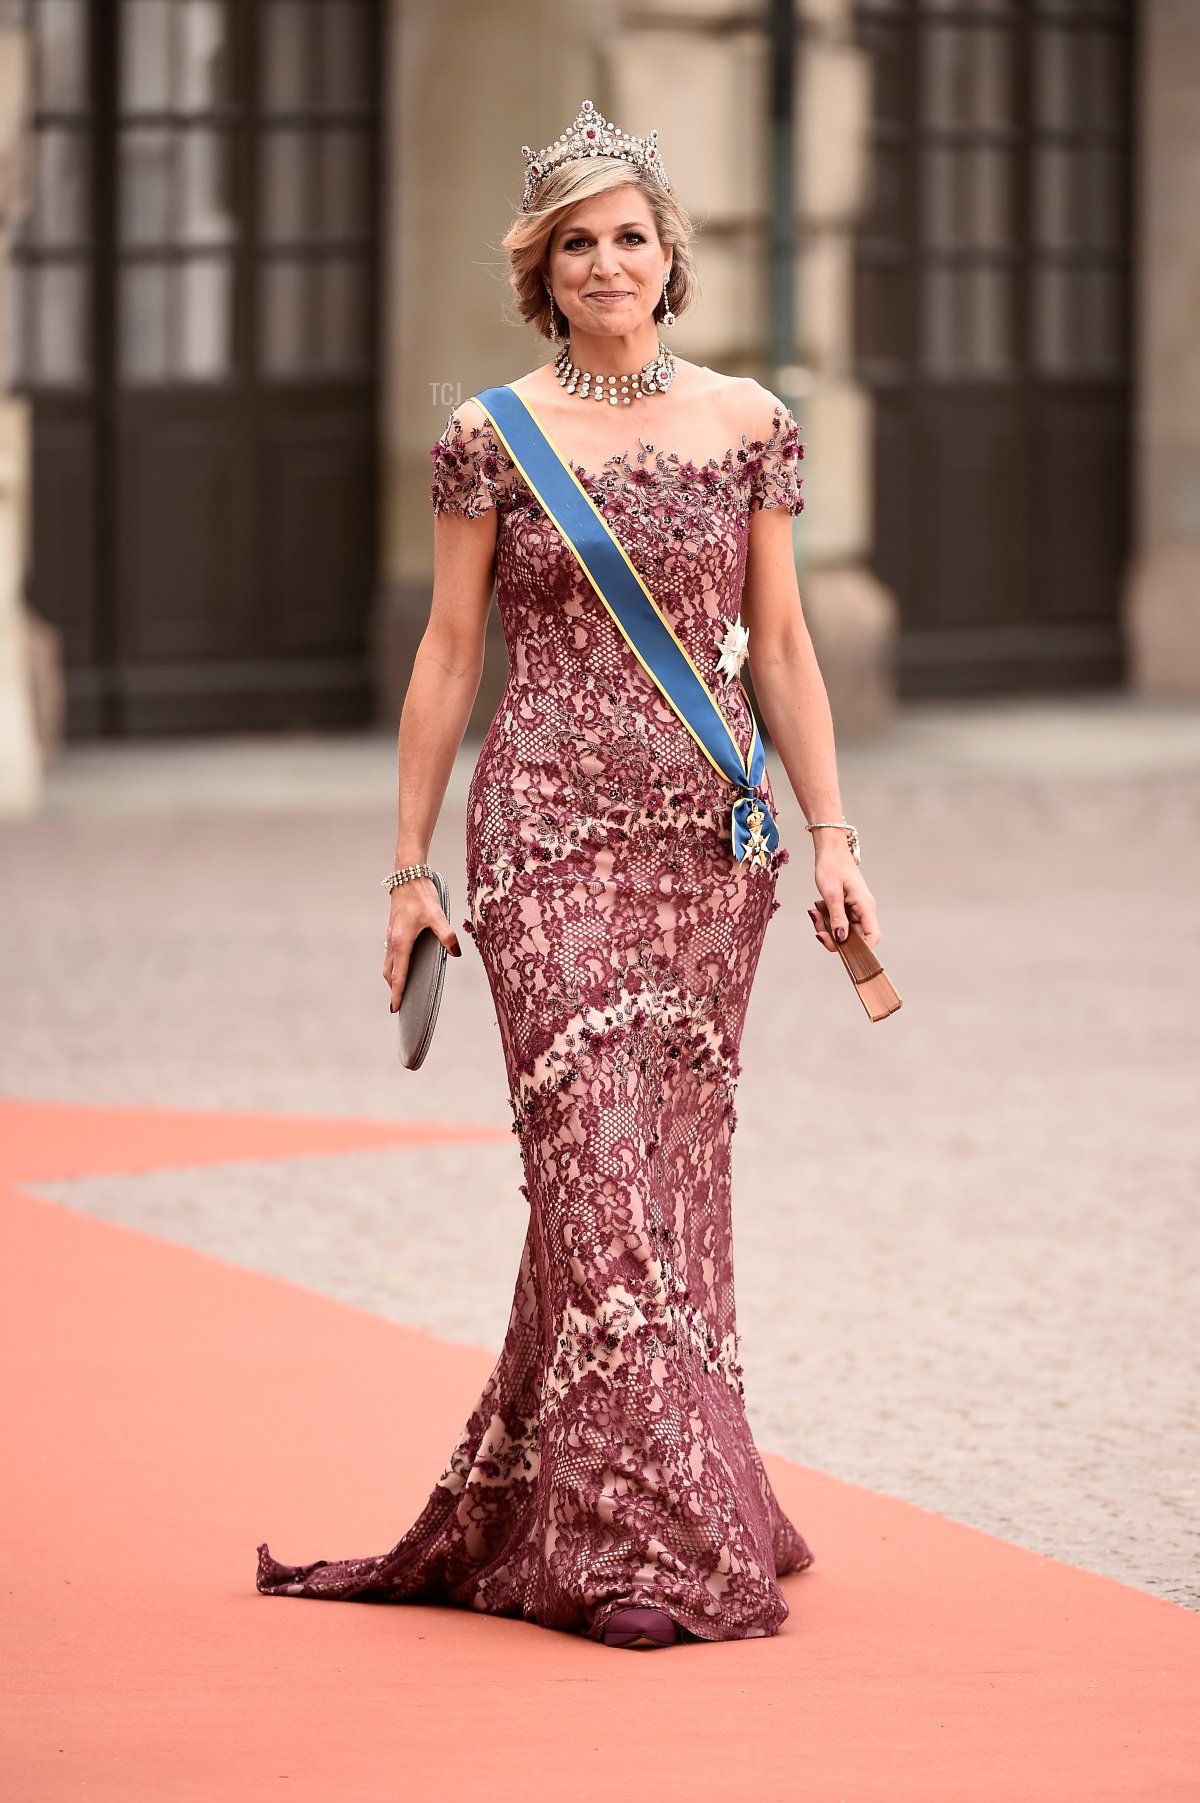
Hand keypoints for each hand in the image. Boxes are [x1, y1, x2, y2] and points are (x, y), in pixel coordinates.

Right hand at [383, 878, 461, 1011]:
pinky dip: (394, 965)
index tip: (394, 1008)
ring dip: (392, 977)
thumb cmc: (421, 895)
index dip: (398, 993)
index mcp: (401, 942)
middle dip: (394, 989)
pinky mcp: (393, 929)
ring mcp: (390, 935)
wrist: (406, 875)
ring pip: (388, 963)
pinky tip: (403, 965)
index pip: (399, 975)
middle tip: (399, 1004)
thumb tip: (456, 952)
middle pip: (390, 973)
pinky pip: (390, 954)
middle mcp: (392, 941)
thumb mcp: (437, 915)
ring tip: (400, 988)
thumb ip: (447, 935)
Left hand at [806, 840, 879, 953]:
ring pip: (843, 931)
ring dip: (827, 928)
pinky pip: (838, 922)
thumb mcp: (831, 893)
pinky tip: (817, 911)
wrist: (830, 850)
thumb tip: (841, 938)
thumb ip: (837, 917)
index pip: (873, 937)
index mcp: (865, 906)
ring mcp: (855, 909)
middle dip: (834, 938)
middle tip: (818, 930)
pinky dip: (826, 921)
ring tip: (815, 914)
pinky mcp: (846, 907)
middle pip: (855, 938)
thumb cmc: (832, 866)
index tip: (841, 951)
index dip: (861, 950)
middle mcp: (863, 910)